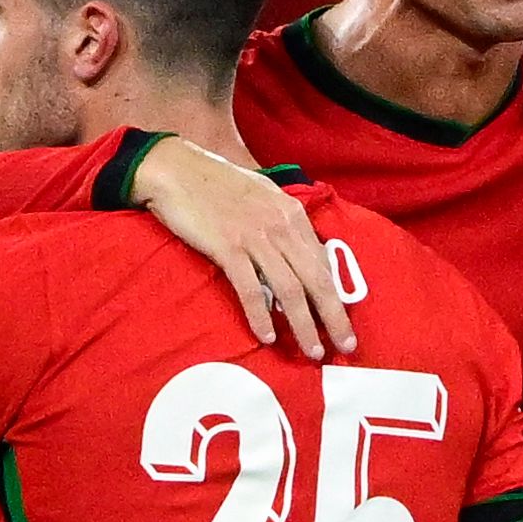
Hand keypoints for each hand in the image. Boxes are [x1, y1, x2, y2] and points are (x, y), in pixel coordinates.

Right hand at [130, 138, 356, 358]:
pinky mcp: (228, 249)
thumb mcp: (263, 196)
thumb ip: (284, 223)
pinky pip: (251, 290)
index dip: (337, 296)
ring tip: (313, 352)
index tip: (344, 322)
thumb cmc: (217, 184)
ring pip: (290, 290)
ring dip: (304, 325)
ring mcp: (256, 238)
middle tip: (346, 346)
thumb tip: (301, 253)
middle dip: (334, 317)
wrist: (176, 169)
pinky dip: (262, 316)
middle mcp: (282, 226)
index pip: (323, 262)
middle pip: (316, 280)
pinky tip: (267, 337)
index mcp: (293, 214)